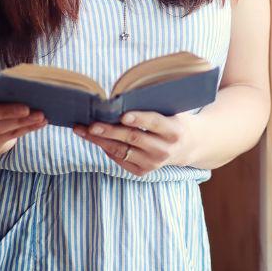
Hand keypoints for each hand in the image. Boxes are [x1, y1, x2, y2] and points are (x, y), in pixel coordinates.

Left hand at [73, 111, 195, 176]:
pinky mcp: (144, 172)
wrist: (188, 145)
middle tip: (91, 124)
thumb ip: (153, 106)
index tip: (123, 115)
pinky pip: (120, 160)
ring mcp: (154, 163)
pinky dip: (106, 149)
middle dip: (110, 131)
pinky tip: (95, 138)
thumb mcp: (172, 111)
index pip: (155, 123)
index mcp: (175, 131)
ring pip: (122, 151)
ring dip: (100, 141)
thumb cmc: (174, 120)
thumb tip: (122, 98)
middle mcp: (165, 150)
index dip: (139, 119)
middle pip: (133, 138)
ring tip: (83, 130)